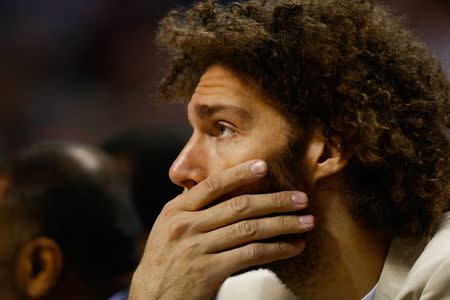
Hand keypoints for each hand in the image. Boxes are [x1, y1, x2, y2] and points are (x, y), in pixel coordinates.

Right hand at [129, 160, 313, 299]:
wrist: (150, 299)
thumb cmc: (164, 262)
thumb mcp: (167, 229)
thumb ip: (191, 210)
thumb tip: (222, 191)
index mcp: (176, 211)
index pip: (212, 185)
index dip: (239, 174)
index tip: (264, 165)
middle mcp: (186, 225)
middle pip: (239, 206)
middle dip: (275, 201)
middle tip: (301, 198)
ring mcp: (197, 248)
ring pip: (249, 229)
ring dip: (283, 224)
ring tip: (306, 222)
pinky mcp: (209, 271)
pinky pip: (250, 255)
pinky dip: (276, 249)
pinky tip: (293, 247)